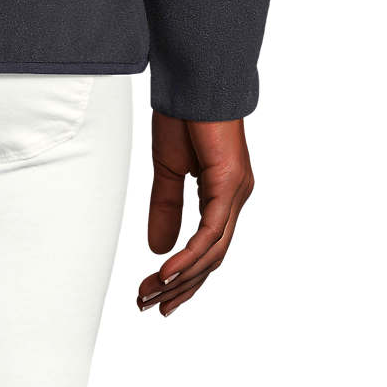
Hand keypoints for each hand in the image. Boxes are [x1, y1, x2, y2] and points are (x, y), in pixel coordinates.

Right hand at [137, 112, 253, 316]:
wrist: (194, 79)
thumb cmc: (183, 115)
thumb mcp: (168, 169)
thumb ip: (166, 207)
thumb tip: (158, 249)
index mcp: (222, 195)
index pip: (207, 248)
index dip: (184, 275)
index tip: (157, 295)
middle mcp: (235, 198)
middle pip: (212, 258)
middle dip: (181, 287)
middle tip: (150, 307)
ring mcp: (236, 193)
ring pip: (213, 251)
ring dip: (182, 278)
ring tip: (154, 296)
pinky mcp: (230, 185)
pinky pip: (211, 231)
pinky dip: (190, 255)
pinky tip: (169, 272)